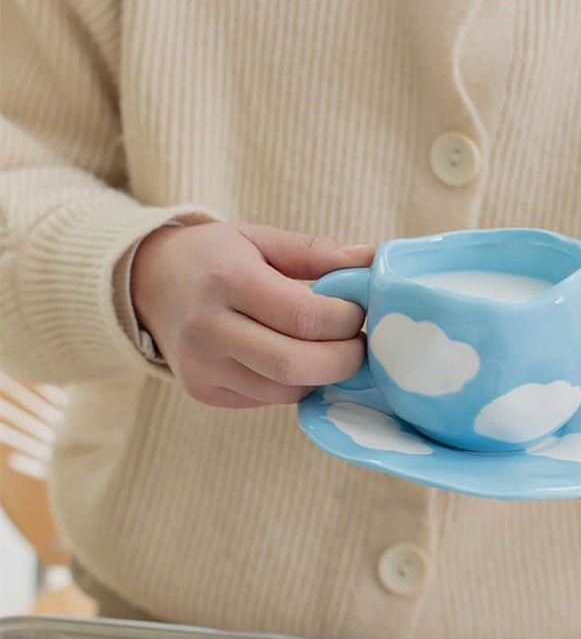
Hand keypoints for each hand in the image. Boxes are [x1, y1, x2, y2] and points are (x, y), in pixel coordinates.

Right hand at [131, 223, 373, 407]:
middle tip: (358, 342)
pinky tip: (298, 359)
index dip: (345, 319)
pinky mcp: (203, 392)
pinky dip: (296, 384)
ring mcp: (202, 367)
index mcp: (227, 279)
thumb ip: (317, 251)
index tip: (359, 309)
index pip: (304, 316)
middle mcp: (208, 328)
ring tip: (330, 348)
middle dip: (344, 360)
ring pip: (286, 390)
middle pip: (294, 365)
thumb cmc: (214, 257)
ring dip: (322, 374)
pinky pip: (268, 400)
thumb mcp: (260, 238)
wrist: (149, 283)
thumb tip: (373, 260)